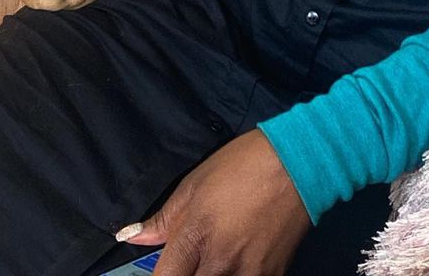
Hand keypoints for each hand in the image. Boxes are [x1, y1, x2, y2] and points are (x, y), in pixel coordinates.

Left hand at [119, 130, 310, 274]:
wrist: (295, 164)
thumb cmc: (241, 166)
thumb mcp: (194, 184)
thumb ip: (164, 219)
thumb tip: (133, 237)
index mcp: (195, 236)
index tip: (165, 267)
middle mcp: (219, 264)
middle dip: (185, 275)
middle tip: (188, 261)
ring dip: (209, 275)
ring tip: (212, 257)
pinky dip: (235, 275)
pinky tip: (235, 260)